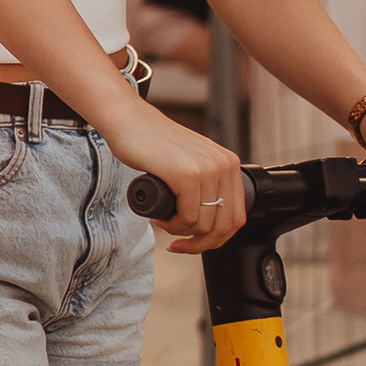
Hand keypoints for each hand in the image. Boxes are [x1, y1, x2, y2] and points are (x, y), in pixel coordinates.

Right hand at [116, 102, 245, 256]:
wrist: (129, 121)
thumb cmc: (153, 142)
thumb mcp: (191, 161)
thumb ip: (205, 181)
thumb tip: (208, 218)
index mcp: (229, 163)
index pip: (236, 216)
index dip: (216, 238)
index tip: (196, 242)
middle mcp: (224, 165)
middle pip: (224, 226)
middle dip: (200, 244)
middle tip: (180, 245)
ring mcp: (207, 170)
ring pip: (204, 225)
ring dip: (182, 233)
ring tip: (165, 223)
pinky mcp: (187, 176)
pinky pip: (188, 218)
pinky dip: (173, 226)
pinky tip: (161, 218)